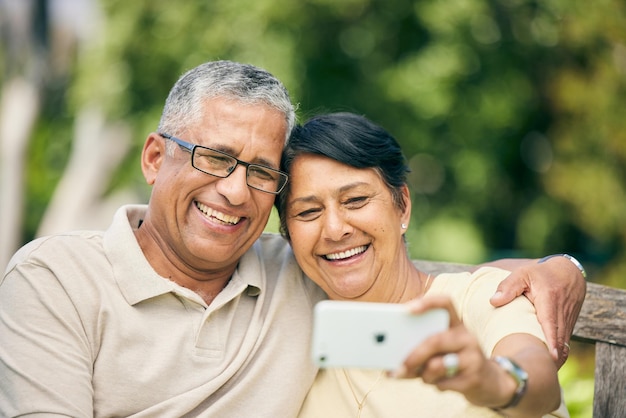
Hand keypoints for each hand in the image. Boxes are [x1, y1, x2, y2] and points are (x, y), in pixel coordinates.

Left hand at [393, 296, 513, 407]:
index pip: (445, 303)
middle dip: (414, 355)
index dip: (426, 303)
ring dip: (423, 374)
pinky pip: (443, 383)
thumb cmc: (453, 362)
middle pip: (435, 340)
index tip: (406, 309)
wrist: (488, 383)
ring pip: (438, 364)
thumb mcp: (439, 351)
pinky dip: (435, 385)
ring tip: (423, 376)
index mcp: (455, 324)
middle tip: (398, 366)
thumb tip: (389, 361)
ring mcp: (473, 356)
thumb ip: (418, 349)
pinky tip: (440, 384)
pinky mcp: (474, 378)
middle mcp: (466, 336)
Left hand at [489, 257, 585, 367]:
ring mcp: (567, 323)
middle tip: (537, 373)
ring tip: (539, 374)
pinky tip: (545, 365)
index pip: (551, 324)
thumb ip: (508, 286)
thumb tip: (493, 301)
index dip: (551, 342)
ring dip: (554, 359)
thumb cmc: (541, 274)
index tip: (550, 357)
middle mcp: (561, 315)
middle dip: (551, 358)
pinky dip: (557, 354)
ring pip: (563, 345)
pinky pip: (564, 344)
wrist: (568, 273)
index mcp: (549, 302)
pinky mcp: (568, 327)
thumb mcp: (523, 274)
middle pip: (559, 341)